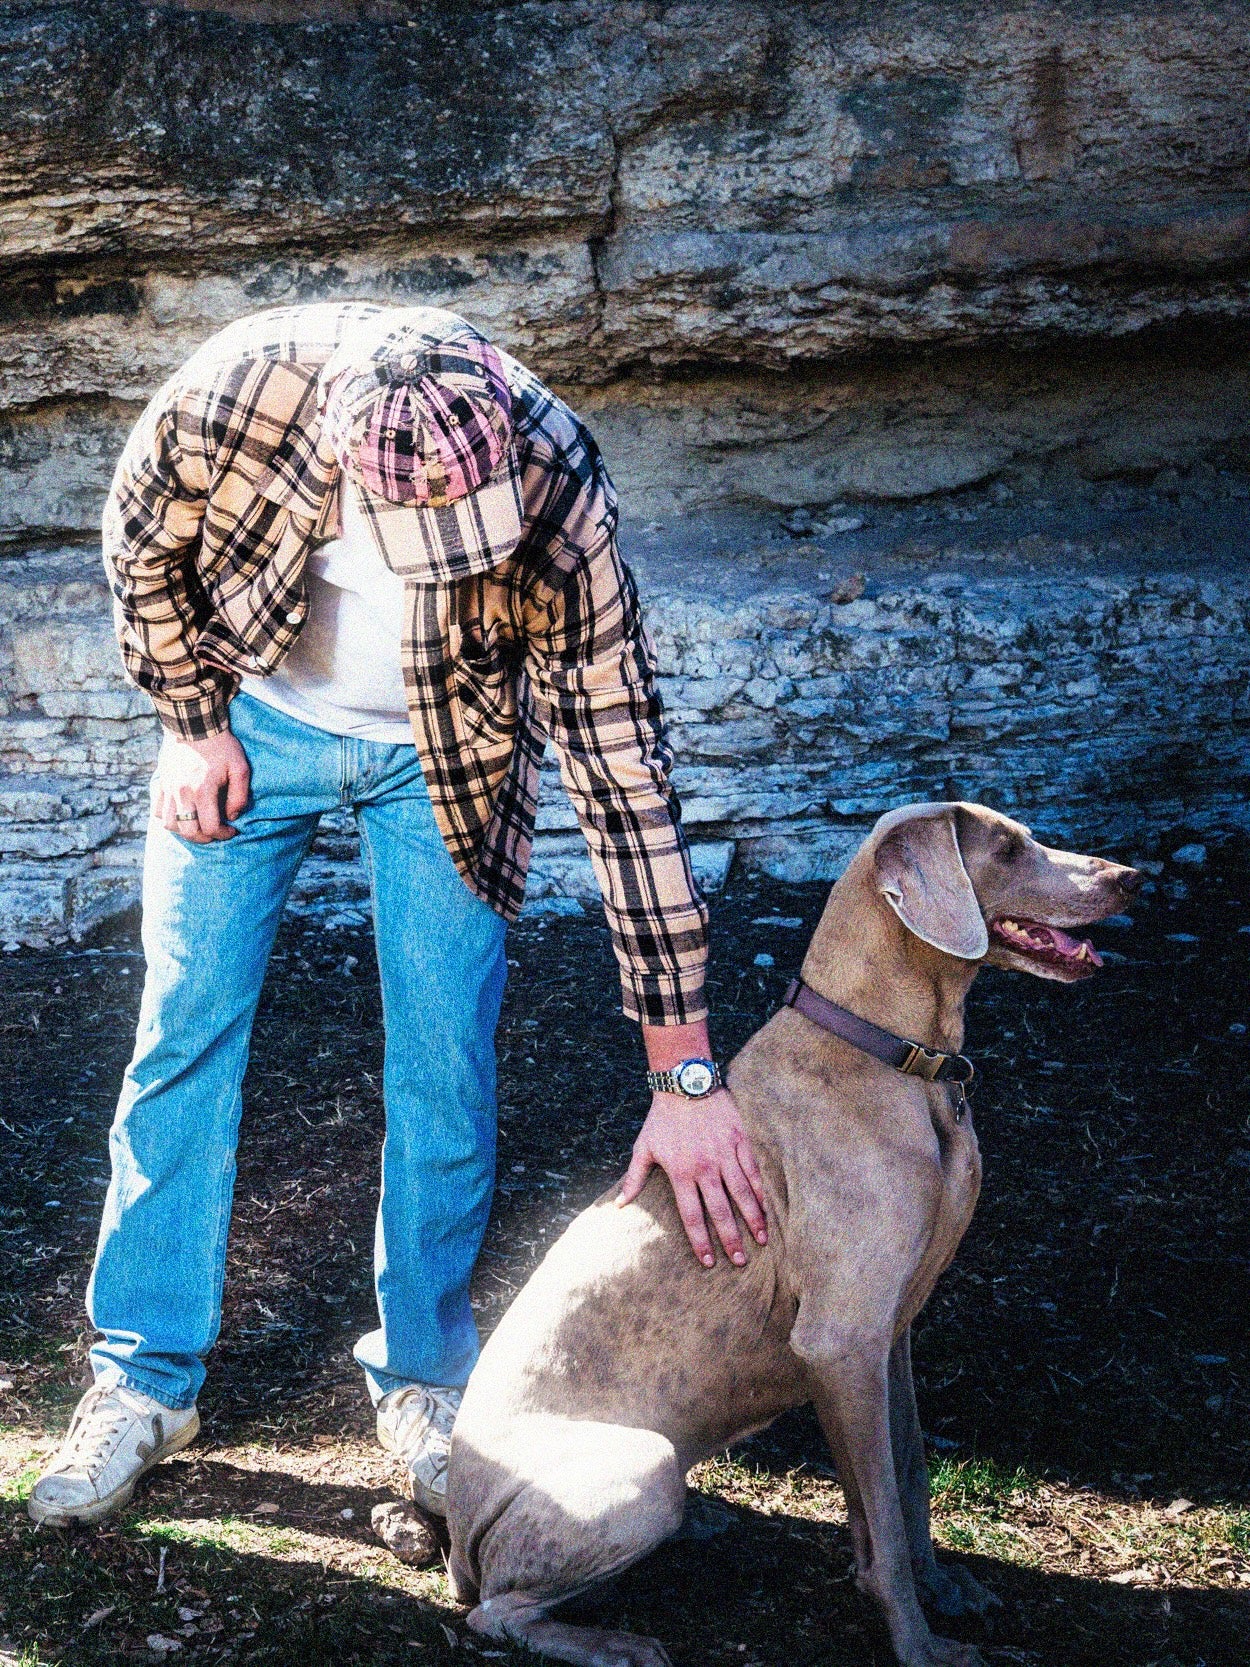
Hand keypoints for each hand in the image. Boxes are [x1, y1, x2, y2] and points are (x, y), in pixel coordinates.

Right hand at [152, 730, 250, 842]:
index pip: (210, 827)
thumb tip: (232, 816)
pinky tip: (181, 815)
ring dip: (184, 831)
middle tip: (215, 832)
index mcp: (203, 791)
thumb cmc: (222, 747)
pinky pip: (157, 811)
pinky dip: (167, 818)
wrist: (194, 725)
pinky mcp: (160, 783)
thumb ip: (239, 796)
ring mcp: (168, 789)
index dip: (223, 835)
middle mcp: (182, 793)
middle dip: (204, 838)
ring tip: (198, 826)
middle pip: (188, 831)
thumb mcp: (240, 768)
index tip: (231, 831)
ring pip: (169, 824)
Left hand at [617, 1087, 767, 1267]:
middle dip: (731, 1239)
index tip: (709, 1262)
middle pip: (720, 1211)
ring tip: (762, 1240)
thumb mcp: (643, 1147)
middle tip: (740, 1262)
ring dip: (753, 1219)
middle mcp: (704, 1167)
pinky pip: (753, 1171)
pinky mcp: (739, 1140)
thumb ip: (634, 1178)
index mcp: (680, 1172)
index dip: (700, 1241)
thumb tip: (619, 1206)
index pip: (692, 1215)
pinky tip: (766, 1208)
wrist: (684, 1082)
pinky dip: (760, 1191)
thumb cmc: (661, 1118)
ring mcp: (724, 1154)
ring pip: (742, 1193)